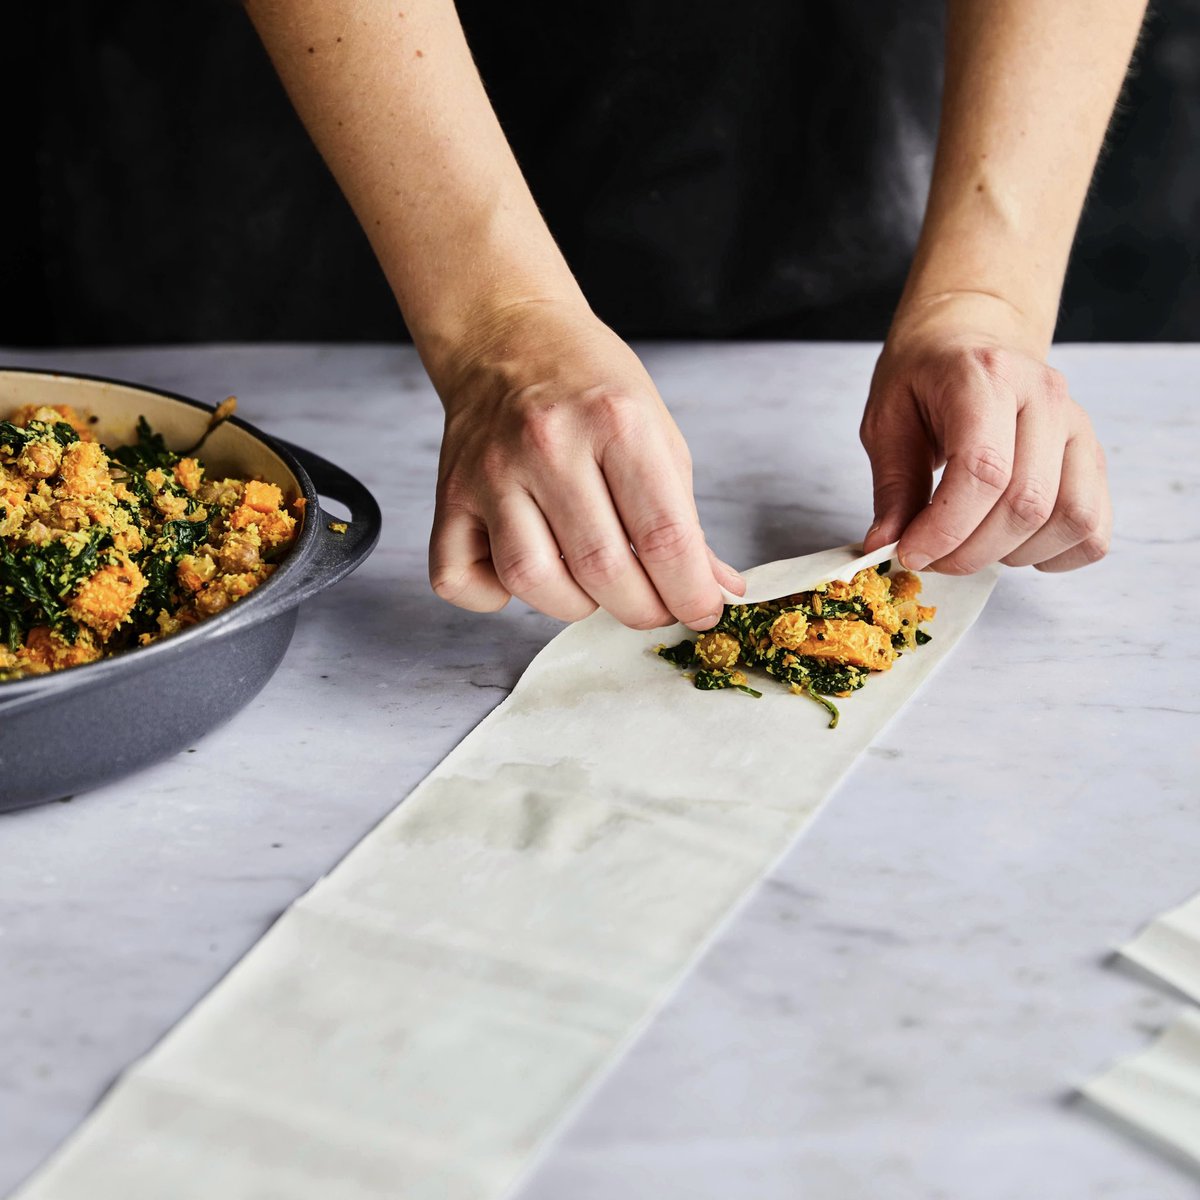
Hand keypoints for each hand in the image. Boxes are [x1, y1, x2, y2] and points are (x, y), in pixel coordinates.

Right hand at [427, 301, 743, 627]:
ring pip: (531, 581)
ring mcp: (491, 471)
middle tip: (654, 605)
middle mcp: (548, 444)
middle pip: (602, 570)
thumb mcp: (657, 433)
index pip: (664, 537)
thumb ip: (684, 518)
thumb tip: (717, 589)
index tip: (703, 611)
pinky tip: (526, 570)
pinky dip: (492, 597)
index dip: (691, 593)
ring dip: (574, 605)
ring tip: (593, 587)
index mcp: (616, 421)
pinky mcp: (449, 495)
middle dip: (642, 609)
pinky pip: (459, 580)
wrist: (507, 336)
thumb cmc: (590, 387)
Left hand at [859, 299, 1111, 573]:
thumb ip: (892, 487)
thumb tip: (885, 547)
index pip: (983, 470)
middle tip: (932, 558)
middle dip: (971, 551)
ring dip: (1013, 554)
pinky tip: (1012, 546)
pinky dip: (1055, 554)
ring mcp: (1078, 426)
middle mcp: (1045, 396)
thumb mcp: (887, 422)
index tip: (910, 553)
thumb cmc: (923, 381)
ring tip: (971, 546)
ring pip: (1070, 518)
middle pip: (1026, 503)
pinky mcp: (1094, 456)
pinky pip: (1094, 527)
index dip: (945, 528)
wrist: (966, 341)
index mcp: (986, 376)